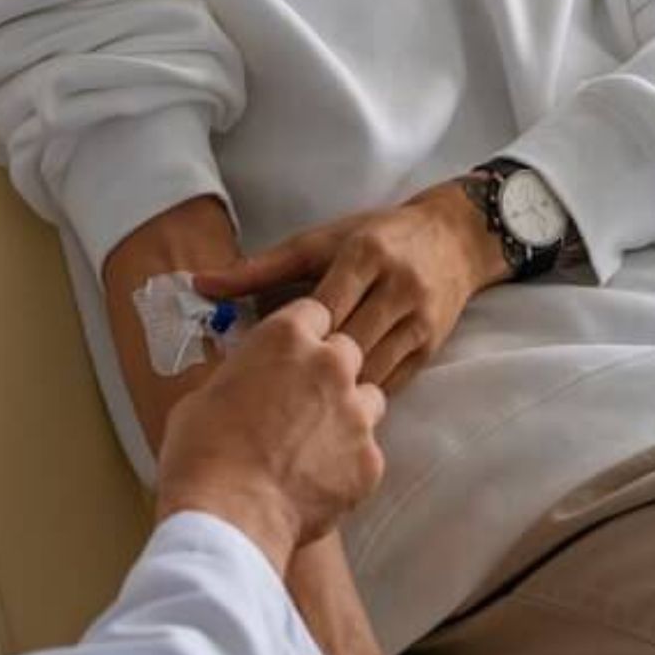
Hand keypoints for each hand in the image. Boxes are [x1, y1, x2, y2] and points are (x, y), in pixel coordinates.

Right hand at [155, 299, 386, 571]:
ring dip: (348, 413)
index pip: (314, 311)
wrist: (228, 517)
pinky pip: (368, 453)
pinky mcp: (370, 461)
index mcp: (286, 338)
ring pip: (369, 399)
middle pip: (349, 351)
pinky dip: (349, 463)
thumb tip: (240, 385)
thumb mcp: (205, 395)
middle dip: (331, 370)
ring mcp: (356, 415)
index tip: (294, 350)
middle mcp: (331, 366)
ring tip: (314, 442)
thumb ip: (239, 377)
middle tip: (304, 398)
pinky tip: (318, 481)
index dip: (304, 332)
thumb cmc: (202, 453)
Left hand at [193, 182, 503, 394]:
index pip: (322, 304)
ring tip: (292, 417)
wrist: (454, 239)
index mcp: (364, 255)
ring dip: (334, 394)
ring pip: (370, 369)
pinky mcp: (431, 348)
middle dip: (310, 374)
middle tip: (265, 404)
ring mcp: (419, 321)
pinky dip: (360, 400)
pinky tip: (329, 415)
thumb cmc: (375, 237)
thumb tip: (200, 283)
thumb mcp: (319, 243)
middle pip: (348, 341)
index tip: (254, 368)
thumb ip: (261, 268)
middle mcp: (397, 287)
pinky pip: (391, 383)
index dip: (291, 339)